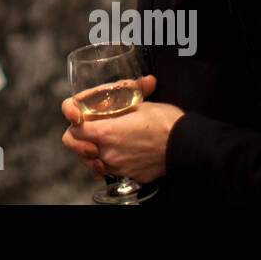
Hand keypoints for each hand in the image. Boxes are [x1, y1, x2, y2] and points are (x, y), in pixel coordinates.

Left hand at [61, 75, 183, 182]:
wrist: (187, 146)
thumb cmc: (166, 122)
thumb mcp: (140, 103)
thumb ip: (124, 97)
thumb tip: (134, 84)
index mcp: (106, 132)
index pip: (73, 131)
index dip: (74, 124)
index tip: (80, 120)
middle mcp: (108, 153)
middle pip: (79, 148)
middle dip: (80, 139)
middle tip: (89, 131)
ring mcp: (119, 167)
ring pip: (94, 161)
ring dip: (95, 151)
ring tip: (107, 140)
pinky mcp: (129, 176)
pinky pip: (112, 170)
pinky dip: (111, 161)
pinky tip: (121, 151)